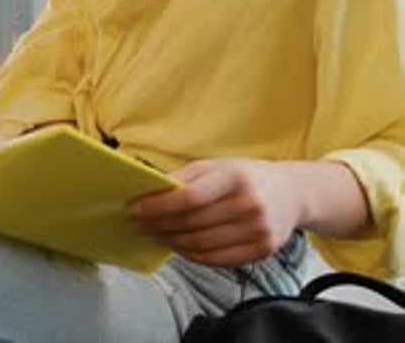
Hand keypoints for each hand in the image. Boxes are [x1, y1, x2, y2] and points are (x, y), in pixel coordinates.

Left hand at [129, 158, 300, 266]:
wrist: (291, 193)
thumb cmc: (246, 176)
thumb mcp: (218, 165)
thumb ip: (185, 177)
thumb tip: (150, 191)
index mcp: (235, 177)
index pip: (189, 196)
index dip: (158, 206)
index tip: (135, 208)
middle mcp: (249, 204)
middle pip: (192, 223)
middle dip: (159, 225)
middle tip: (138, 224)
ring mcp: (257, 230)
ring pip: (202, 245)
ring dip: (172, 242)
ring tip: (155, 235)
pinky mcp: (261, 251)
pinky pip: (217, 260)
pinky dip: (192, 256)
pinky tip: (179, 246)